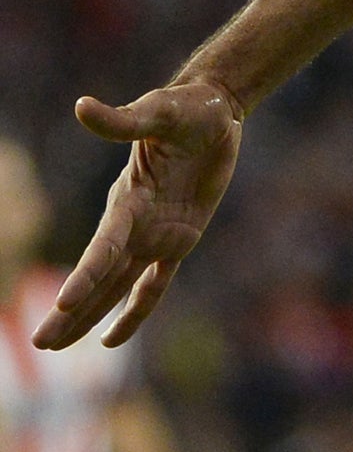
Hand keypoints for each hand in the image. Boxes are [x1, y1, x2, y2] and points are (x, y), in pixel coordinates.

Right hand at [34, 79, 242, 349]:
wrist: (213, 113)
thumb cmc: (186, 109)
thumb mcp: (159, 111)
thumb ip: (123, 120)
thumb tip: (82, 106)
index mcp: (127, 200)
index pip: (104, 246)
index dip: (86, 274)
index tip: (62, 303)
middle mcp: (134, 223)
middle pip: (99, 276)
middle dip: (71, 311)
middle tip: (40, 344)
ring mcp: (154, 234)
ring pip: (117, 286)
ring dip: (89, 315)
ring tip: (55, 345)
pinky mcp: (179, 239)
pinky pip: (154, 285)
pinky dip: (136, 311)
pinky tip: (111, 341)